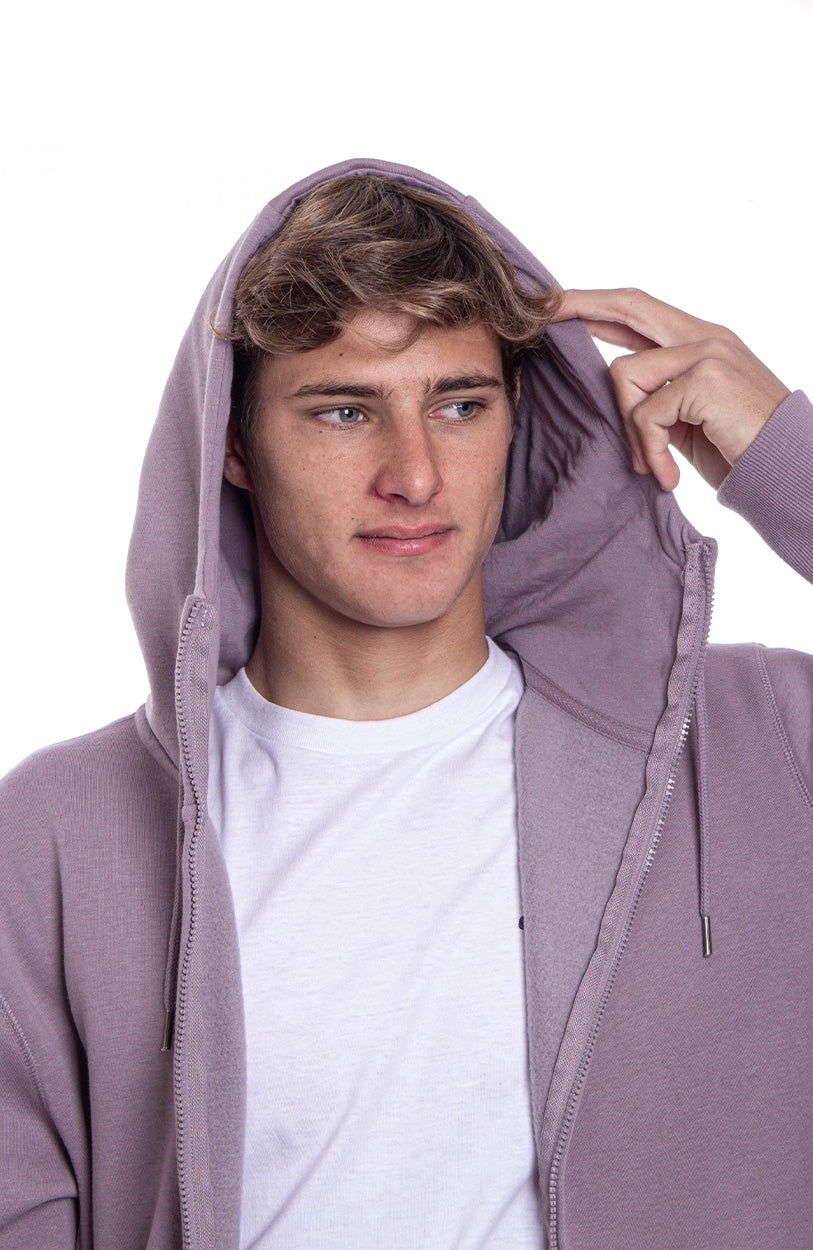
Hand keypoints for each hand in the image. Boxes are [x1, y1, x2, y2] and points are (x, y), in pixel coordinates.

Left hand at [550, 288, 790, 490]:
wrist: (790, 470)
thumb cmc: (740, 449)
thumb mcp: (690, 417)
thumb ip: (657, 395)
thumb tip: (612, 390)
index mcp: (701, 340)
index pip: (639, 309)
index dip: (597, 303)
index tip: (558, 303)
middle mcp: (705, 336)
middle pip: (629, 305)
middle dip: (580, 307)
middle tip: (545, 315)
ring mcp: (706, 352)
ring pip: (625, 374)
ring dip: (630, 430)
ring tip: (654, 465)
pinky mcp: (705, 378)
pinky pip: (645, 412)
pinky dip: (650, 449)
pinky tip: (669, 474)